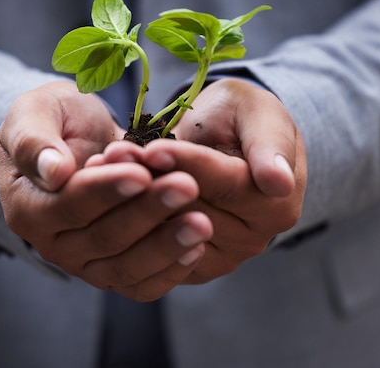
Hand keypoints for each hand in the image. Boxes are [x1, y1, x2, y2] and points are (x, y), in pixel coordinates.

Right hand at [0, 81, 211, 300]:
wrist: (73, 138)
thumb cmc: (52, 120)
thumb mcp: (33, 113)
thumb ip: (34, 141)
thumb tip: (54, 173)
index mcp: (28, 207)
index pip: (70, 205)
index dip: (107, 190)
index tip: (141, 173)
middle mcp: (54, 244)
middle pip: (104, 238)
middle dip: (148, 212)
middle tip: (187, 186)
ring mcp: (84, 262)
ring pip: (125, 268)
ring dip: (166, 246)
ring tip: (201, 221)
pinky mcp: (112, 270)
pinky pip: (140, 284)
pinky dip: (169, 270)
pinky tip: (197, 247)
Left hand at [92, 77, 305, 282]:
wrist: (228, 141)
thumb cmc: (243, 119)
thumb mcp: (260, 115)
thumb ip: (270, 144)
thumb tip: (277, 183)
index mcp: (276, 205)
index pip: (225, 185)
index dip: (187, 165)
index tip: (153, 148)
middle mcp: (252, 239)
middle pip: (192, 211)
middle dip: (151, 180)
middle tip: (114, 155)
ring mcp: (221, 256)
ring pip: (166, 230)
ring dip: (130, 198)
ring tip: (103, 166)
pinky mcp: (190, 264)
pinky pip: (152, 245)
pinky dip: (126, 215)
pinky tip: (101, 186)